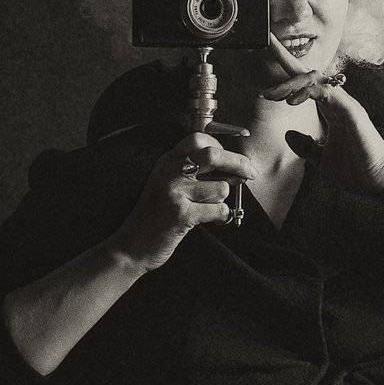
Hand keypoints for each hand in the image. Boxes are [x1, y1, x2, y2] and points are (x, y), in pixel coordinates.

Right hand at [110, 133, 258, 270]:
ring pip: (220, 188)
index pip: (198, 139)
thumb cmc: (156, 215)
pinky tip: (212, 220)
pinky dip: (221, 217)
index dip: (220, 146)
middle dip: (239, 163)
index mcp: (166, 162)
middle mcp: (169, 172)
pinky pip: (218, 210)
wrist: (132, 245)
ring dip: (222, 200)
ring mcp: (175, 192)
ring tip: (209, 209)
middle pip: (214, 155)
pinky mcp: (182, 215)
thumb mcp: (168, 185)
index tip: (231, 157)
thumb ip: (194, 172)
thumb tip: (235, 167)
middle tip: (251, 173)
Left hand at [266, 34, 383, 194]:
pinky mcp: (351, 110)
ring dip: (291, 83)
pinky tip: (292, 102)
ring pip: (315, 79)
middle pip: (308, 74)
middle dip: (285, 65)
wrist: (379, 179)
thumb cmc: (356, 169)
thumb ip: (306, 146)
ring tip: (273, 95)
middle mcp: (338, 101)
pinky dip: (307, 92)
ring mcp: (345, 103)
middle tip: (265, 71)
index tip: (272, 49)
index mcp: (332, 109)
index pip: (308, 83)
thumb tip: (289, 134)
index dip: (289, 67)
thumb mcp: (322, 157)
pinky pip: (325, 92)